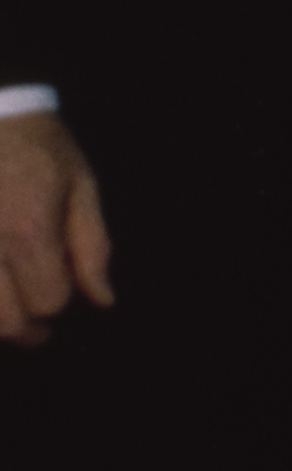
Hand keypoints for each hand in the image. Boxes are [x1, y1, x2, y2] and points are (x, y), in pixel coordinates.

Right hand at [0, 114, 114, 347]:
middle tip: (34, 321)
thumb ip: (92, 246)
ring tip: (10, 301)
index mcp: (27, 230)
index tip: (58, 288)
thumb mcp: (78, 183)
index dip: (59, 303)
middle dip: (26, 327)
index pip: (49, 301)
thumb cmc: (34, 143)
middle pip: (5, 322)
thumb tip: (101, 299)